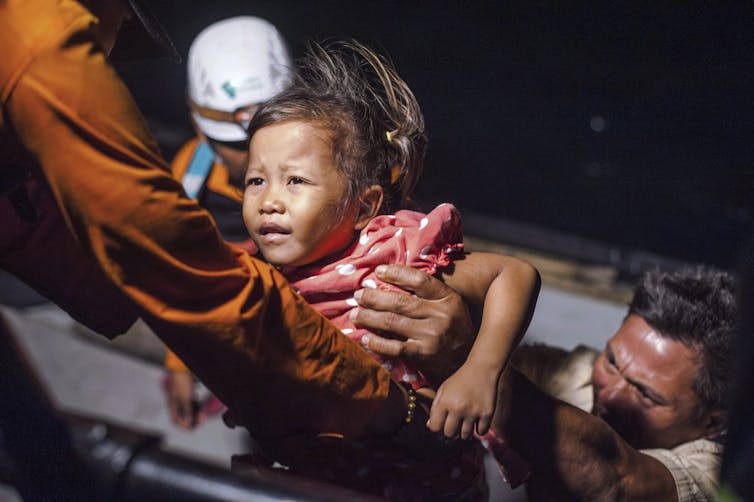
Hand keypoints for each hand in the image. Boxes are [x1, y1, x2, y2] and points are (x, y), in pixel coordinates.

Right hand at [164, 371, 205, 429]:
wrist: (181, 367)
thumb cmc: (181, 382)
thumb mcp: (185, 398)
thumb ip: (187, 410)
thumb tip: (188, 422)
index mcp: (172, 405)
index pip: (175, 420)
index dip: (183, 426)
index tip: (193, 428)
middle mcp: (175, 403)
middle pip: (182, 416)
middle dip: (192, 420)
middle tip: (201, 421)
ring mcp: (180, 398)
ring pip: (187, 410)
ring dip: (195, 413)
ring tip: (203, 415)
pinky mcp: (185, 393)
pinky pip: (190, 403)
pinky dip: (196, 407)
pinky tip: (201, 407)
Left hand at [351, 264, 472, 364]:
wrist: (469, 361)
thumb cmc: (455, 327)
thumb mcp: (451, 305)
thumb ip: (430, 293)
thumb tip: (393, 278)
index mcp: (447, 298)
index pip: (419, 280)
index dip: (396, 273)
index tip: (378, 272)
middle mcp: (440, 315)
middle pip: (400, 302)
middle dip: (374, 297)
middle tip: (358, 295)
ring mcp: (432, 335)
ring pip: (393, 322)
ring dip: (369, 317)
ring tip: (355, 314)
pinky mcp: (424, 355)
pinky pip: (395, 347)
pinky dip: (377, 342)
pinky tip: (365, 338)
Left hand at [427, 362, 497, 438]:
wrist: (482, 369)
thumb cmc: (460, 380)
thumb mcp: (443, 389)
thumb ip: (435, 408)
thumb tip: (430, 426)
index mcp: (444, 401)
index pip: (435, 427)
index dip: (437, 427)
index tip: (441, 423)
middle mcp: (458, 408)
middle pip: (449, 434)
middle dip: (450, 430)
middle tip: (454, 422)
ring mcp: (473, 411)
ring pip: (465, 436)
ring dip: (464, 430)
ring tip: (466, 420)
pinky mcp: (487, 413)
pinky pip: (481, 432)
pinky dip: (479, 428)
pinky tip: (477, 419)